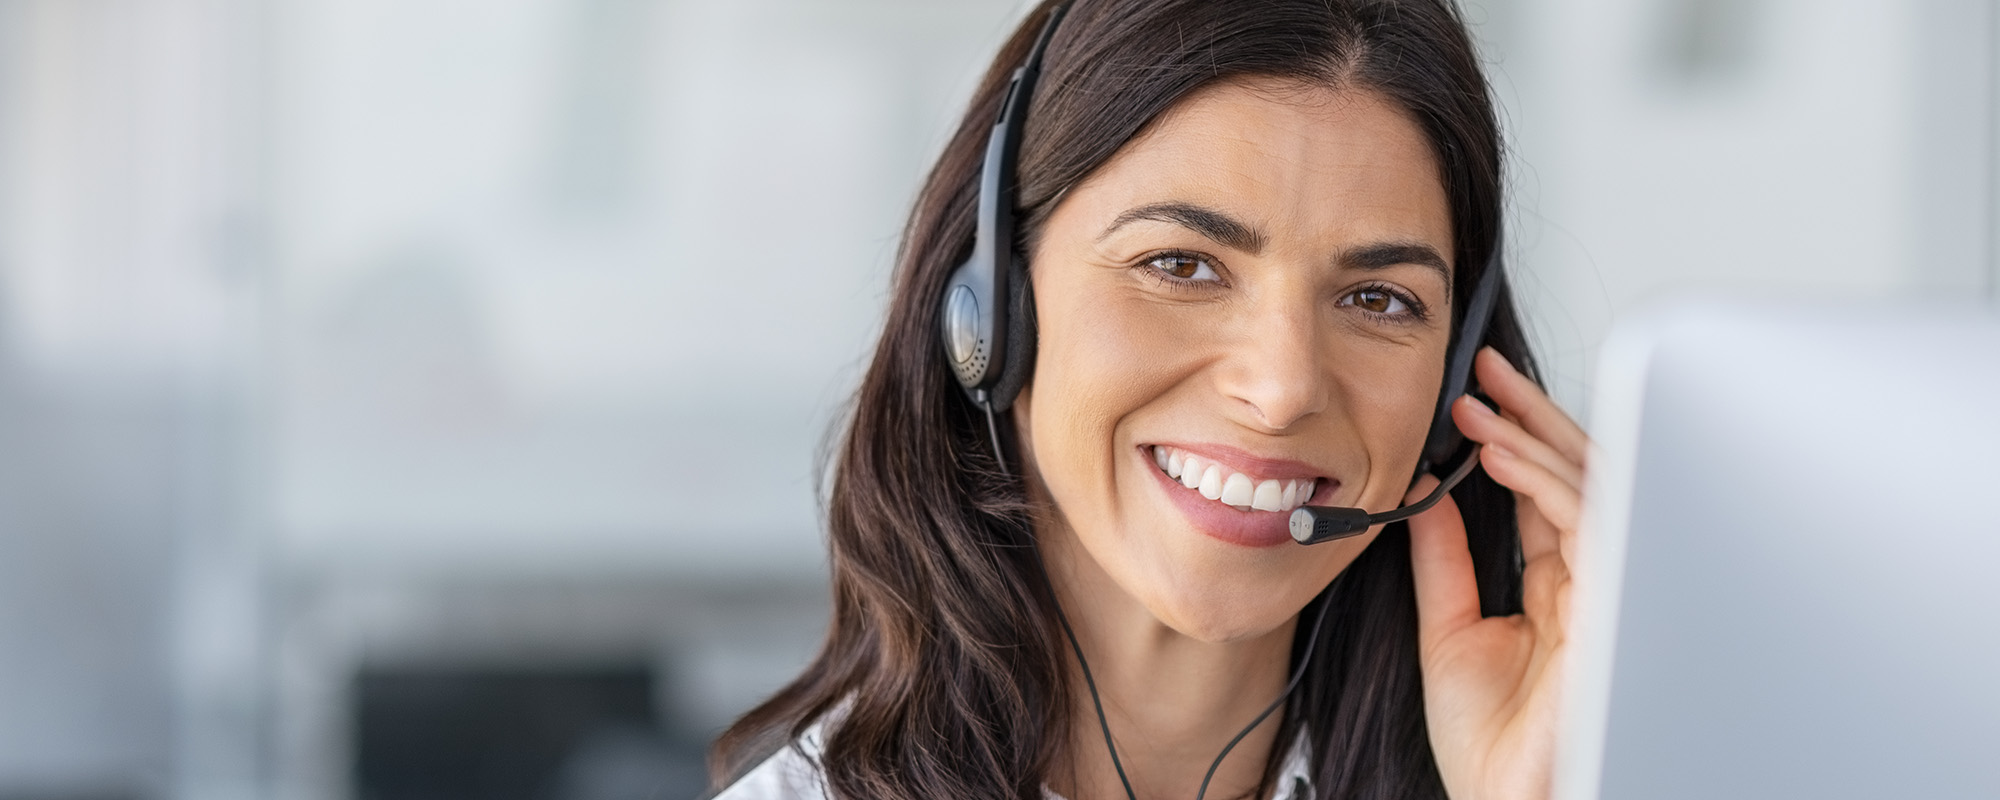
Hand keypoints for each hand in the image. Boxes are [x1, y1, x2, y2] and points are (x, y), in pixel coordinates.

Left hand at [1408, 347, 1589, 799]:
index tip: (1473, 397)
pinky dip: (1541, 480)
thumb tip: (1426, 492)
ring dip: (1533, 437)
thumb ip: (1445, 559)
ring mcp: (1607, 590)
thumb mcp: (1450, 630)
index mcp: (1559, 588)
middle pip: (1577, 477)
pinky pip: (1586, 521)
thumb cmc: (1493, 746)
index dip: (1514, 439)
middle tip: (1486, 372)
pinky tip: (1498, 453)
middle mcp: (1591, 581)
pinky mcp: (1612, 604)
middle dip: (1534, 416)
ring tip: (1482, 407)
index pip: (1545, 493)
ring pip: (1590, 487)